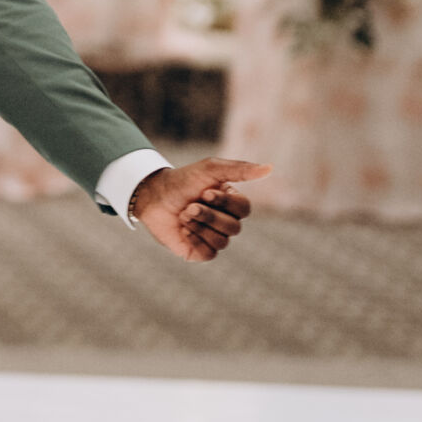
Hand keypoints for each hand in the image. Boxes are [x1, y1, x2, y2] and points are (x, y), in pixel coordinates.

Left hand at [131, 155, 269, 260]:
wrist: (152, 196)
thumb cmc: (182, 180)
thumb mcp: (209, 169)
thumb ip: (239, 169)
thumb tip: (270, 168)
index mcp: (231, 202)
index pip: (245, 209)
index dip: (225, 203)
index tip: (205, 192)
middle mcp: (226, 221)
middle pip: (234, 228)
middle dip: (209, 215)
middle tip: (189, 206)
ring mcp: (214, 238)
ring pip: (222, 241)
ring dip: (199, 226)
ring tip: (183, 216)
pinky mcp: (200, 252)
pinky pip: (209, 253)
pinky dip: (194, 240)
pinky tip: (182, 231)